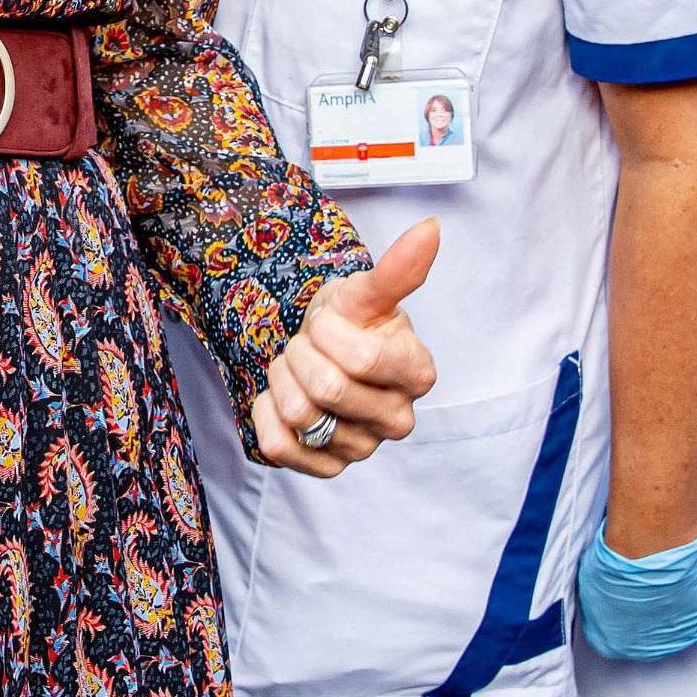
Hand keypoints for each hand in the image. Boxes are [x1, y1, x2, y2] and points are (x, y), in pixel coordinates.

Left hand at [252, 217, 442, 475]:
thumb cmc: (350, 321)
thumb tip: (430, 228)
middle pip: (329, 388)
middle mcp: (398, 420)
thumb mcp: (368, 293)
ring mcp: (363, 448)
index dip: (329, 332)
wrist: (321, 351)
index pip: (364, 360)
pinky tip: (282, 396)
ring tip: (297, 367)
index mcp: (419, 375)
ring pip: (300, 415)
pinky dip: (266, 412)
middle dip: (302, 353)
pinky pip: (278, 445)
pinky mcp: (325, 467)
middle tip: (307, 344)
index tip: (326, 321)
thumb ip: (399, 268)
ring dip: (282, 378)